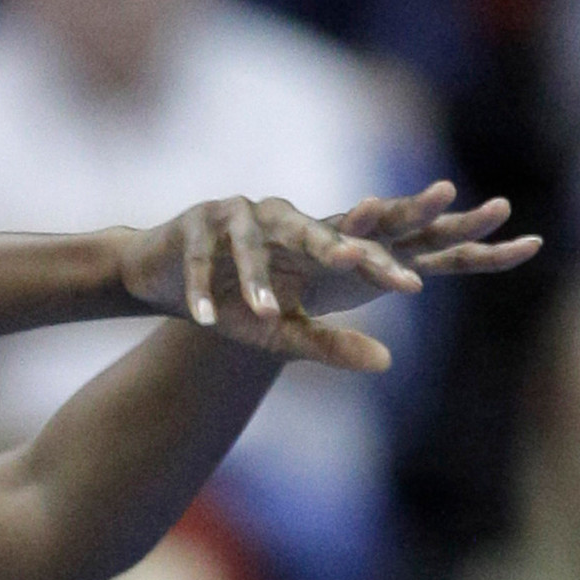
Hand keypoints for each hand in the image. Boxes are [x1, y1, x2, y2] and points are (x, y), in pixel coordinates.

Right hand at [118, 183, 539, 370]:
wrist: (165, 281)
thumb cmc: (233, 305)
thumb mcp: (282, 331)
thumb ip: (331, 344)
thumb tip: (388, 363)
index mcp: (309, 242)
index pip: (353, 250)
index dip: (381, 267)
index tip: (414, 288)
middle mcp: (277, 219)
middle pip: (310, 229)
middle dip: (331, 244)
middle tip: (352, 260)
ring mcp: (231, 216)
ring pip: (249, 244)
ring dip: (254, 279)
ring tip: (266, 314)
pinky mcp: (191, 223)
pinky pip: (199, 257)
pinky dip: (200, 288)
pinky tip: (205, 319)